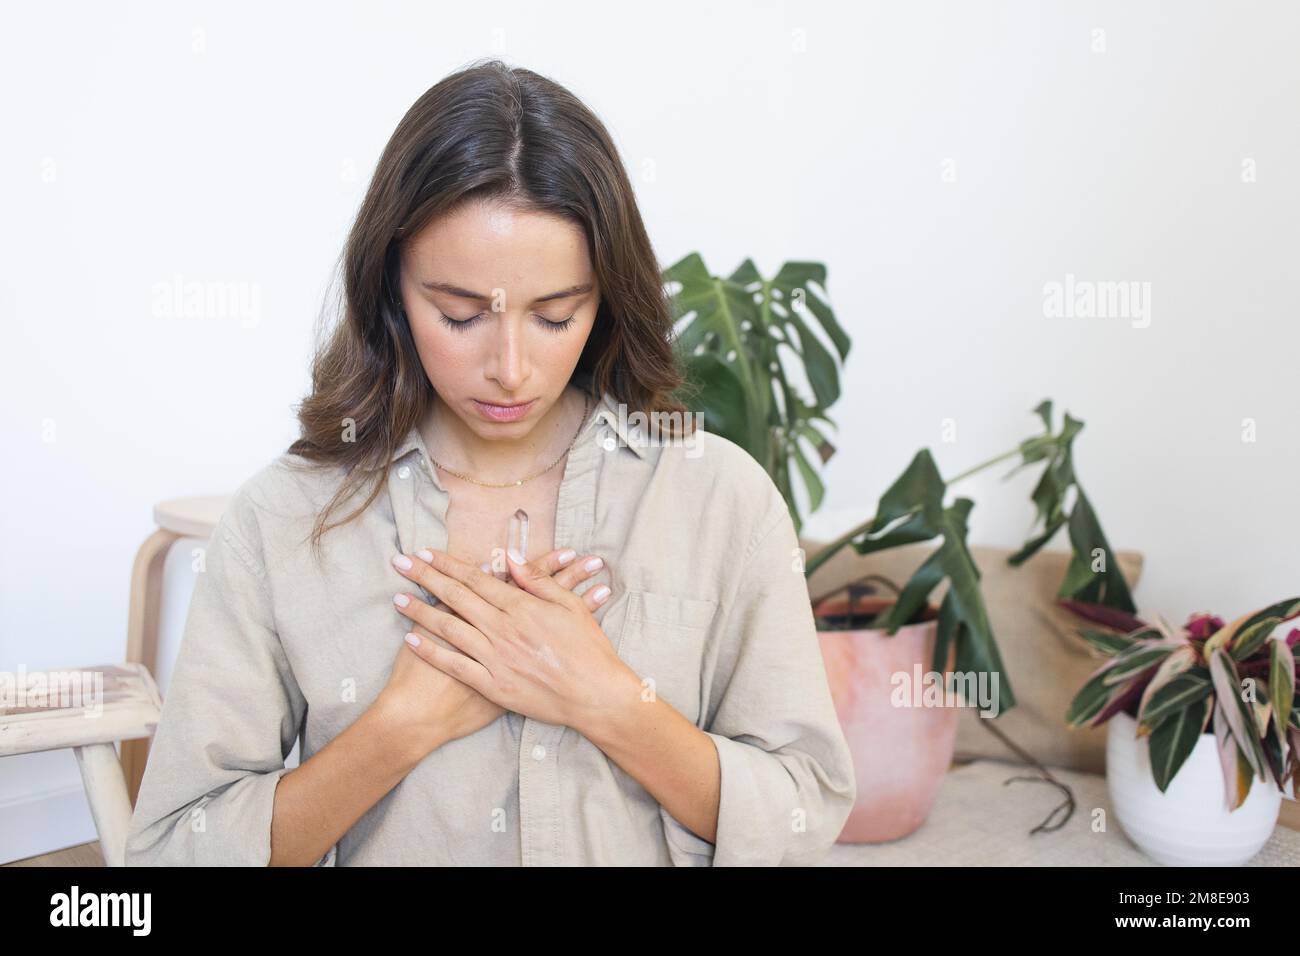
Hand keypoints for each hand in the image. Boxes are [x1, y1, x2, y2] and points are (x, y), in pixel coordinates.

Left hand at [389, 546, 638, 732]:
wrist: (595, 696)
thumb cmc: (589, 650)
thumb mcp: (571, 606)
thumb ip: (538, 581)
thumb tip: (510, 559)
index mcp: (522, 607)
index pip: (477, 579)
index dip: (449, 564)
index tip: (427, 553)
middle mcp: (503, 629)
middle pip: (456, 597)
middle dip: (426, 577)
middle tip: (400, 563)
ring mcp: (495, 658)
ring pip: (449, 629)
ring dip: (420, 611)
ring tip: (397, 598)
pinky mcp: (493, 685)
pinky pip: (455, 665)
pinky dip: (431, 652)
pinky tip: (411, 641)